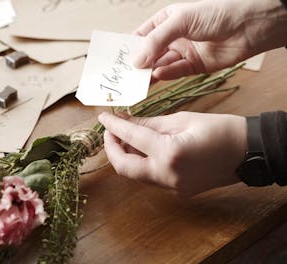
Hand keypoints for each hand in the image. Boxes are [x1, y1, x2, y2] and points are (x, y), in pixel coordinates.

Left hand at [98, 111, 246, 195]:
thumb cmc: (220, 129)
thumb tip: (123, 120)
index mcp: (169, 154)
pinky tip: (142, 148)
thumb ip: (148, 123)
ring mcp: (172, 187)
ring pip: (136, 174)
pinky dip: (141, 163)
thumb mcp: (181, 120)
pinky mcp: (178, 191)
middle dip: (112, 149)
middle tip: (109, 132)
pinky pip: (151, 177)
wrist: (249, 152)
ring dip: (125, 156)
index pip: (131, 138)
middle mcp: (167, 175)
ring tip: (125, 136)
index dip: (113, 127)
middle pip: (124, 167)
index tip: (103, 118)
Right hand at [133, 0, 286, 79]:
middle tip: (123, 75)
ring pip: (160, 65)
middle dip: (137, 64)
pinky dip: (166, 76)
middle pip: (148, 54)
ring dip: (149, 73)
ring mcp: (182, 52)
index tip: (115, 60)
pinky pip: (175, 73)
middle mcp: (172, 37)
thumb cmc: (216, 14)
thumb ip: (155, 41)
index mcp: (165, 21)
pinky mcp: (193, 66)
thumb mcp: (179, 22)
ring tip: (137, 81)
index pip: (140, 36)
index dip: (128, 48)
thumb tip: (136, 60)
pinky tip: (157, 77)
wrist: (249, 26)